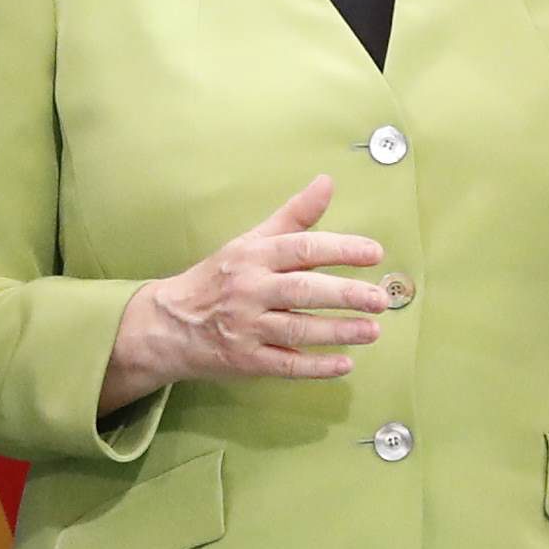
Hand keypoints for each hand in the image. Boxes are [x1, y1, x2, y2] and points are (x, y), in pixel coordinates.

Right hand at [101, 173, 396, 412]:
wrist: (168, 324)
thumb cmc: (219, 279)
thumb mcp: (251, 241)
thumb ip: (294, 216)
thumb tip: (327, 182)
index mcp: (253, 256)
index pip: (301, 248)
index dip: (340, 249)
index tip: (374, 253)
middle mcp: (249, 289)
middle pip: (302, 290)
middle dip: (344, 294)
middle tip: (380, 298)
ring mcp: (246, 327)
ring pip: (297, 328)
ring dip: (338, 331)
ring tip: (373, 330)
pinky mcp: (245, 360)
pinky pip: (285, 364)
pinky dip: (315, 367)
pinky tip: (344, 365)